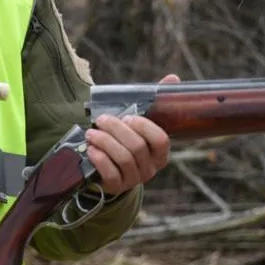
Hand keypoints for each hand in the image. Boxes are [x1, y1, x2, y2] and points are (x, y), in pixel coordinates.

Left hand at [83, 74, 176, 194]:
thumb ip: (156, 103)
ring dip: (105, 142)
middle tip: (102, 119)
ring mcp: (134, 179)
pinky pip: (111, 174)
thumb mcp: (141, 124)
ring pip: (123, 159)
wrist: (112, 170)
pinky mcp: (117, 187)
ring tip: (91, 132)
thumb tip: (173, 78)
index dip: (144, 127)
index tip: (128, 116)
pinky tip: (91, 149)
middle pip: (137, 147)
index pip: (161, 140)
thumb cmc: (128, 141)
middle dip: (117, 129)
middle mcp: (151, 168)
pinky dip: (100, 159)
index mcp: (160, 153)